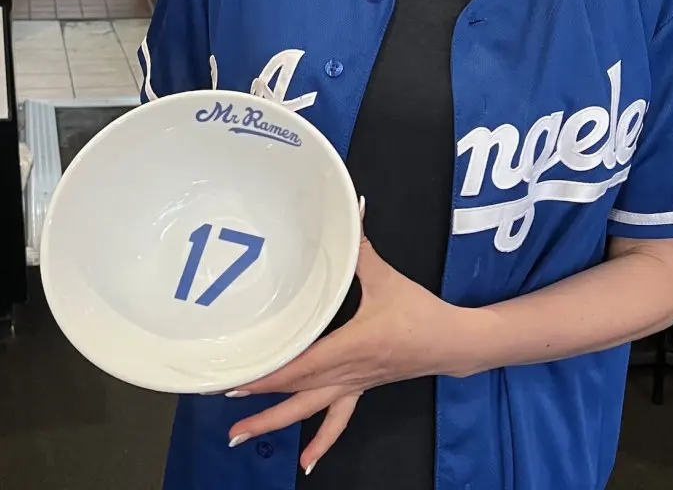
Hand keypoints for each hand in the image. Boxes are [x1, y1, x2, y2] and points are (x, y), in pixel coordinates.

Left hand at [226, 225, 466, 474]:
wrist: (451, 343)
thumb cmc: (418, 311)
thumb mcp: (386, 278)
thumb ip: (362, 248)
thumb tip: (354, 210)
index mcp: (350, 346)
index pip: (300, 364)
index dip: (267, 373)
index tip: (235, 376)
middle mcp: (346, 372)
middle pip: (295, 391)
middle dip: (257, 400)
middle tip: (221, 402)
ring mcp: (352, 385)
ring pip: (307, 410)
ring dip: (273, 424)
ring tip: (239, 437)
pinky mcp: (360, 389)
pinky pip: (337, 420)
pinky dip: (320, 442)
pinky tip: (305, 464)